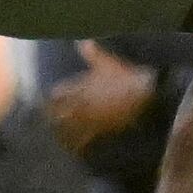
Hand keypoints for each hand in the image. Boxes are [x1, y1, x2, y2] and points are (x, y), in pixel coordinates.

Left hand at [44, 41, 159, 153]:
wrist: (144, 95)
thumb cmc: (127, 77)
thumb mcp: (108, 63)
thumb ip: (93, 53)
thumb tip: (82, 42)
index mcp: (80, 87)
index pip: (56, 95)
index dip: (51, 99)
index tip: (48, 103)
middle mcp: (81, 104)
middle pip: (57, 114)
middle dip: (52, 117)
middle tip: (48, 122)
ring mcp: (89, 119)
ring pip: (67, 129)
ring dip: (61, 132)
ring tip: (58, 137)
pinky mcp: (100, 131)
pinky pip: (83, 142)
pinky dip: (77, 146)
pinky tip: (74, 150)